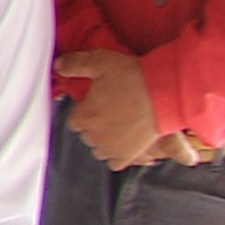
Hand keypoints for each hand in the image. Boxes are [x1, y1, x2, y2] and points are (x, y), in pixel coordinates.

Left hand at [60, 49, 169, 170]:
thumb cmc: (133, 77)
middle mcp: (94, 135)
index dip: (84, 112)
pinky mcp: (129, 155)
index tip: (95, 106)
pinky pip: (114, 163)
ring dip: (103, 141)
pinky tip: (122, 144)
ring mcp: (111, 147)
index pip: (74, 120)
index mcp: (84, 115)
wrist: (165, 94)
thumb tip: (58, 66)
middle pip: (86, 134)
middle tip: (109, 114)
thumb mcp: (100, 61)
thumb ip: (74, 64)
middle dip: (94, 125)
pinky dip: (116, 155)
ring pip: (98, 149)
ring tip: (116, 128)